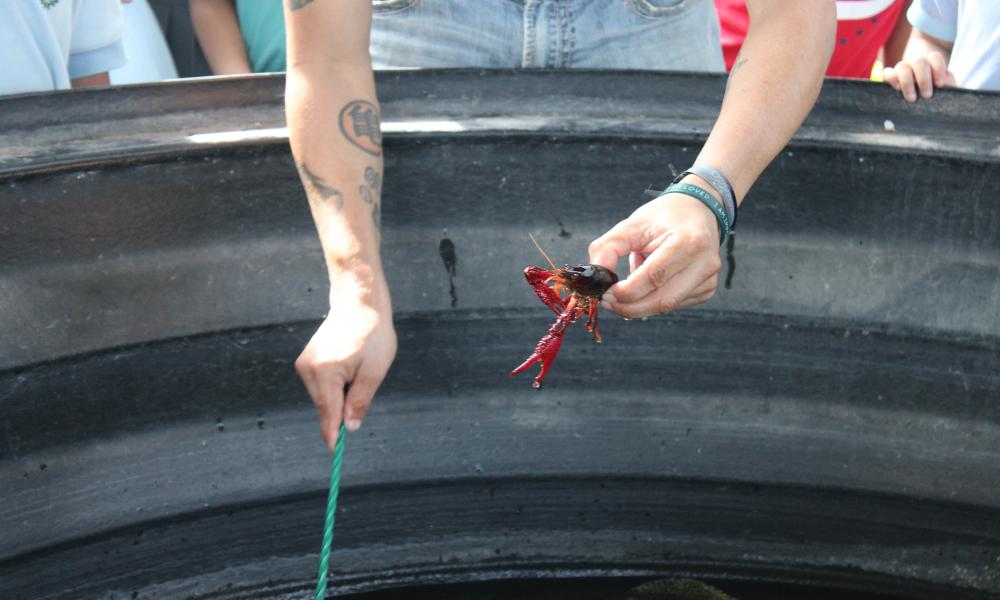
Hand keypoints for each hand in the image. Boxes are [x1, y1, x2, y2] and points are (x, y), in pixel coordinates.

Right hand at [295, 283, 396, 449]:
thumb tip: (350, 427)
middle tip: (363, 380)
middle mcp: (309, 369)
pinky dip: (334, 384)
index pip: (328, 412)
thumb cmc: (372, 333)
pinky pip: (320, 385)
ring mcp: (304, 364)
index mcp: (326, 372)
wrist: (358, 303)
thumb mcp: (375, 370)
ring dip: (339, 393)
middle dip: (343, 406)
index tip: (335, 450)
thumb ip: (360, 401)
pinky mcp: (305, 361)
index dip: (332, 433)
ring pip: (323, 396)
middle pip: (325, 405)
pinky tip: (348, 365)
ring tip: (356, 367)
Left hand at [589, 191, 721, 317]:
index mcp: (689, 242)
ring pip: (666, 306)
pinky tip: (651, 279)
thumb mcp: (633, 223)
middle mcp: (704, 264)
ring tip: (636, 271)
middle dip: (629, 306)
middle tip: (607, 300)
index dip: (626, 292)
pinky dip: (653, 298)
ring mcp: (708, 280)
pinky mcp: (706, 290)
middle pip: (662, 300)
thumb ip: (609, 246)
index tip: (604, 293)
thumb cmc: (664, 217)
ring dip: (641, 300)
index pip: (654, 277)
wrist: (698, 211)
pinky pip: (673, 305)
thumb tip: (596, 274)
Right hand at [882, 53, 955, 101]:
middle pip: (919, 62)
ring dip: (907, 83)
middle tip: (927, 96)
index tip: (940, 85)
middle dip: (923, 79)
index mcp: (933, 64)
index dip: (938, 69)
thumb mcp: (948, 89)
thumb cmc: (938, 96)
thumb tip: (945, 80)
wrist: (925, 106)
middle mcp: (917, 64)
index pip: (935, 58)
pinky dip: (891, 79)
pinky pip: (887, 73)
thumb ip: (949, 83)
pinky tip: (897, 89)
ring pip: (902, 66)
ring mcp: (904, 70)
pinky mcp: (892, 78)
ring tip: (912, 99)